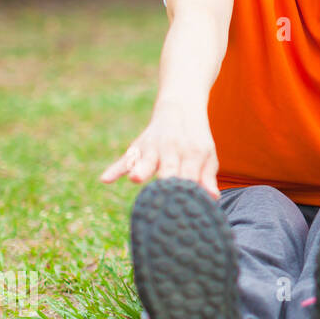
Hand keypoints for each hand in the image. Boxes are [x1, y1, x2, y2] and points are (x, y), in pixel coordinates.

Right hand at [100, 103, 220, 197]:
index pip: (191, 177)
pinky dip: (115, 169)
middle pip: (169, 169)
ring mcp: (153, 148)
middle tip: (164, 197)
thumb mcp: (207, 156)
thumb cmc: (196, 141)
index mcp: (193, 153)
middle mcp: (173, 149)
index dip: (188, 192)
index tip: (186, 209)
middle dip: (167, 181)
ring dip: (141, 169)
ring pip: (146, 161)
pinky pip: (124, 160)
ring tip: (136, 178)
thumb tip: (213, 198)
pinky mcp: (137, 148)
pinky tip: (106, 179)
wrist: (180, 109)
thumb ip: (207, 178)